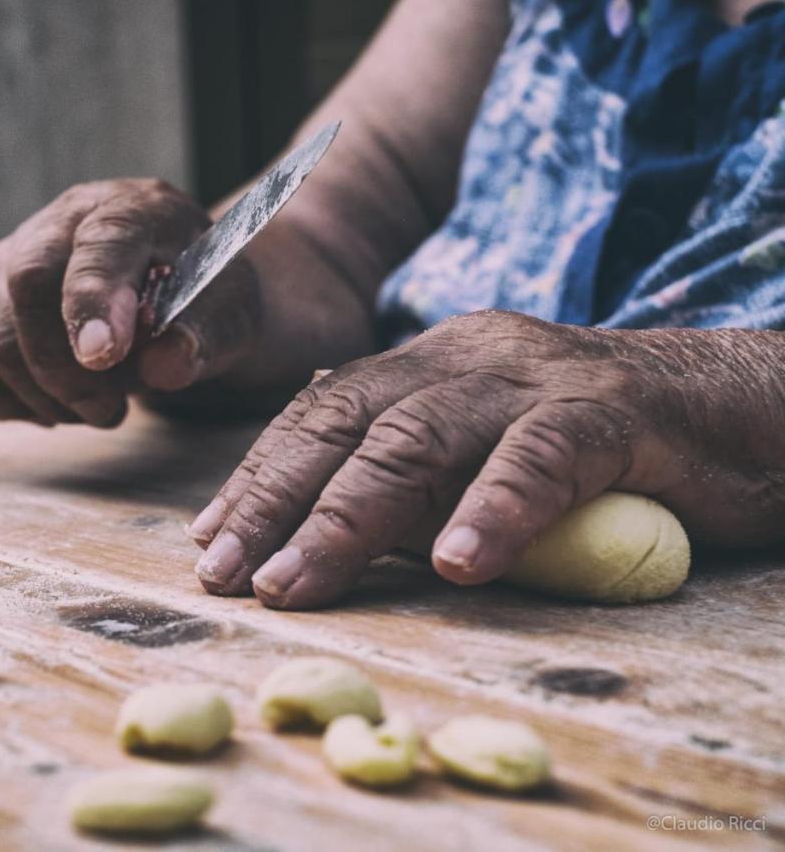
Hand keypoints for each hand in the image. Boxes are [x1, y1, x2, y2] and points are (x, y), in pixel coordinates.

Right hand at [0, 179, 263, 426]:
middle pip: (26, 284)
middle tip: (109, 411)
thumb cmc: (207, 296)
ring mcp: (14, 254)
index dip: (93, 302)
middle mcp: (62, 220)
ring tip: (100, 411)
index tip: (102, 357)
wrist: (182, 290)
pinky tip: (56, 410)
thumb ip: (206, 333)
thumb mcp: (231, 312)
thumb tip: (166, 367)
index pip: (99, 246)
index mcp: (132, 209)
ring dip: (41, 394)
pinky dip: (7, 398)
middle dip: (60, 367)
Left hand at [187, 311, 784, 608]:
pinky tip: (455, 564)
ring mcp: (538, 379)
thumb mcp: (483, 461)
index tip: (208, 540)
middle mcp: (468, 359)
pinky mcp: (614, 412)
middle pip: (347, 421)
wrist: (738, 409)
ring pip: (422, 438)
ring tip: (297, 581)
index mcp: (429, 366)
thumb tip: (320, 531)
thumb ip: (413, 483)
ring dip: (349, 517)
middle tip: (224, 571)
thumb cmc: (598, 451)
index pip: (320, 414)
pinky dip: (494, 509)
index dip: (258, 476)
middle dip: (274, 498)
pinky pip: (543, 457)